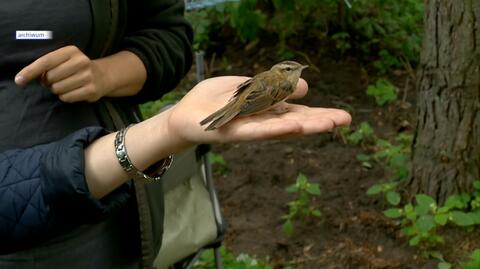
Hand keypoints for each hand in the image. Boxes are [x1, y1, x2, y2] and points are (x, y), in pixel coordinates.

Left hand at [15, 46, 105, 102]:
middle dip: (48, 82)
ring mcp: (88, 76)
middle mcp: (82, 62)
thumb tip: (26, 77)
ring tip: (65, 85)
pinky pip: (67, 98)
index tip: (19, 80)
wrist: (103, 75)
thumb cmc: (76, 67)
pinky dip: (65, 97)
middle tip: (55, 80)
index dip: (30, 71)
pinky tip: (73, 91)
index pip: (45, 61)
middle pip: (50, 77)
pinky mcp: (91, 90)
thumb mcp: (63, 59)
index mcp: (71, 51)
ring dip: (57, 90)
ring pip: (58, 89)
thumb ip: (46, 65)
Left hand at [164, 76, 351, 144]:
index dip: (317, 114)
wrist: (183, 115)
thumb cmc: (213, 100)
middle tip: (347, 120)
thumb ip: (271, 87)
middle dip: (320, 121)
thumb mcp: (245, 87)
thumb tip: (304, 87)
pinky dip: (275, 128)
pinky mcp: (233, 133)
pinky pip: (256, 130)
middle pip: (295, 121)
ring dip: (306, 125)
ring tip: (331, 124)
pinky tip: (296, 127)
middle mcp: (262, 121)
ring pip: (281, 127)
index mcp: (266, 110)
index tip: (341, 116)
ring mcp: (250, 128)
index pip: (296, 112)